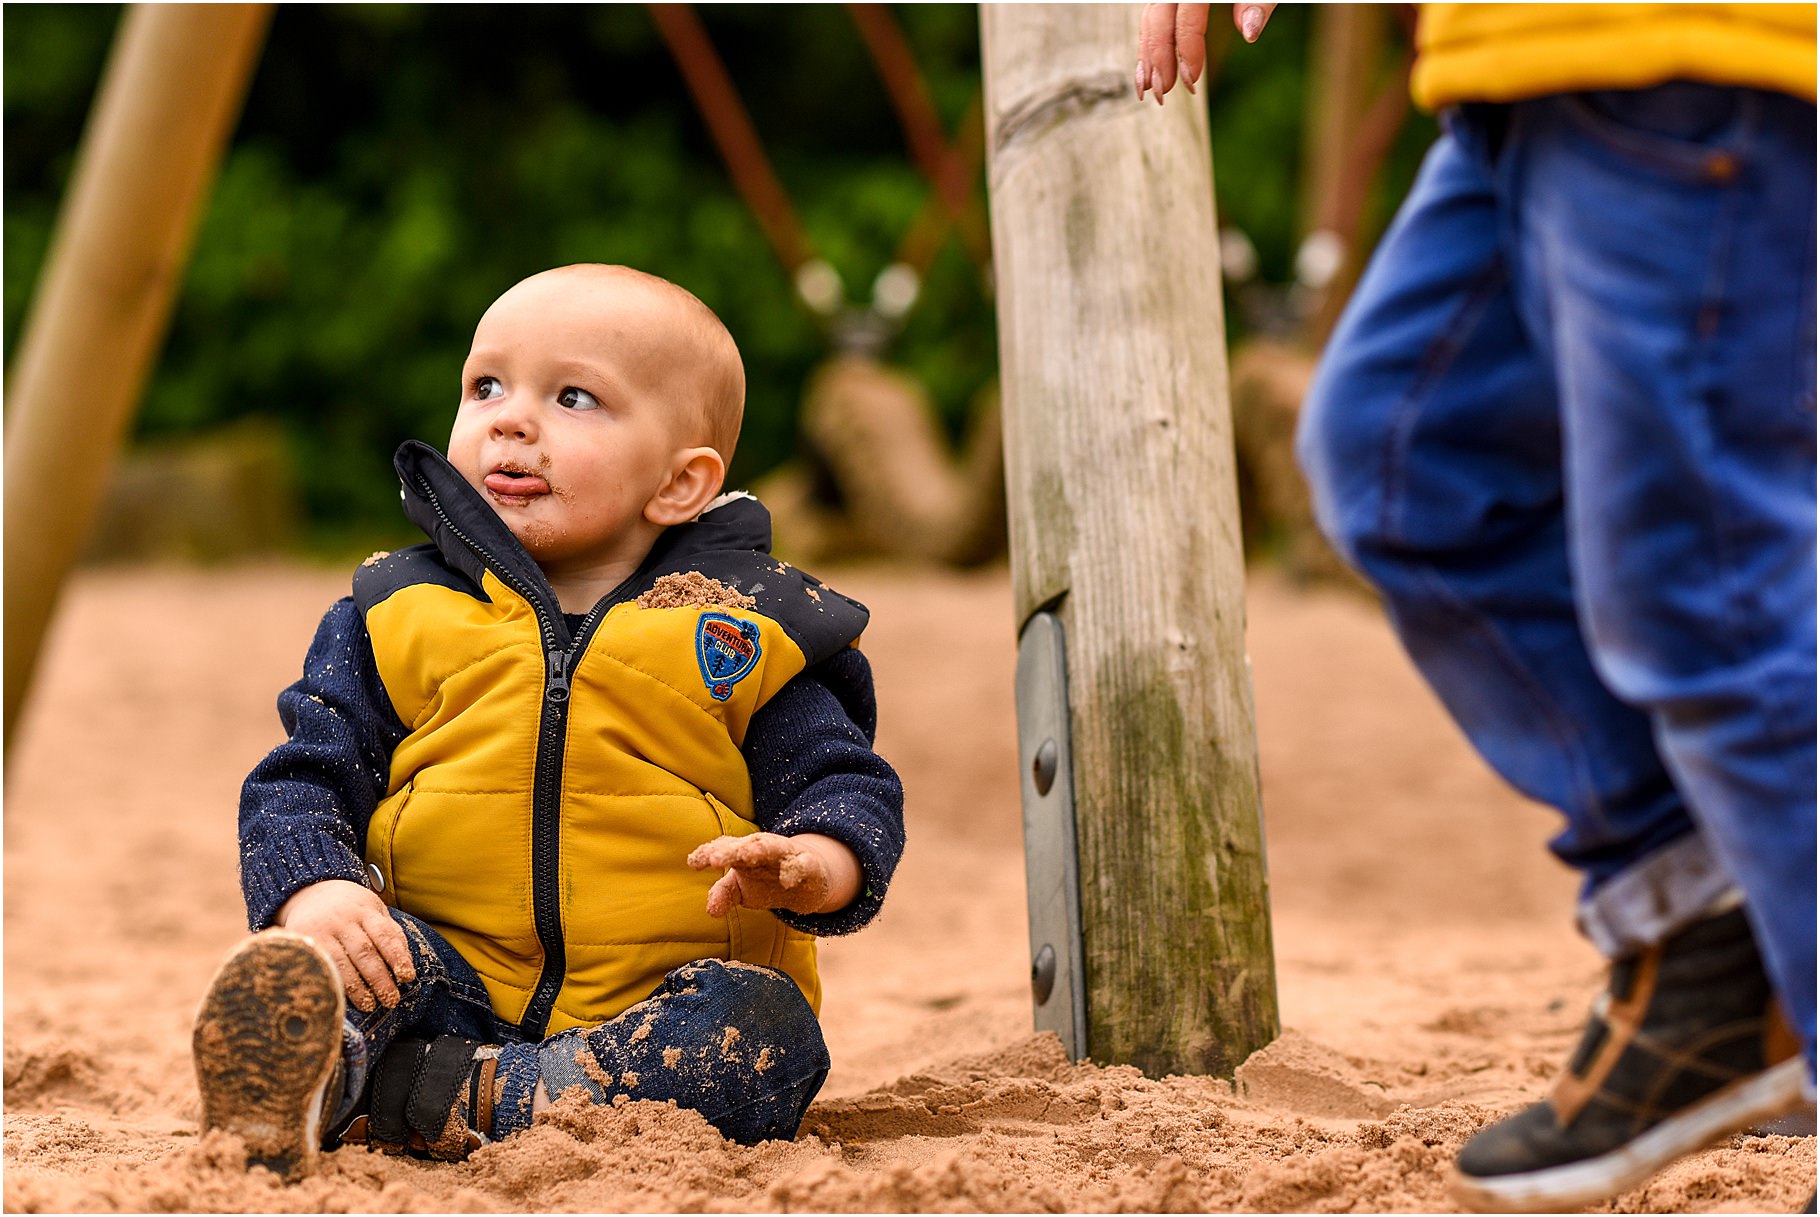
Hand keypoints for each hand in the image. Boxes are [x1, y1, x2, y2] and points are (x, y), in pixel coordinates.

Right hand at [273, 879, 414, 1012]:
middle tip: (391, 1000)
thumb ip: (390, 932)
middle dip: (380, 979)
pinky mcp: (303, 942)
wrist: (309, 892)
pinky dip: (333, 983)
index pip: (385, 935)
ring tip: (370, 1005)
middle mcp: (343, 920)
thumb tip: (405, 961)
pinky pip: (320, 967)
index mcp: (365, 910)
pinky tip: (341, 997)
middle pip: (364, 952)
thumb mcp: (373, 910)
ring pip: (341, 963)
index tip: (407, 977)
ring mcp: (321, 931)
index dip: (397, 957)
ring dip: (357, 988)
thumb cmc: (350, 908)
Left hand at [686, 832, 860, 917]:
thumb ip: (723, 894)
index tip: (694, 863)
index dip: (708, 854)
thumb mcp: (741, 889)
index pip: (722, 849)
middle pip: (744, 846)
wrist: (808, 880)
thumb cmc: (767, 880)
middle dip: (730, 850)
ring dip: (759, 850)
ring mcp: (785, 855)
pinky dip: (795, 869)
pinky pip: (802, 864)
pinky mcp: (808, 865)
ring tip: (746, 856)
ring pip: (772, 848)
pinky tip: (787, 881)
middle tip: (715, 859)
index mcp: (742, 852)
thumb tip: (711, 911)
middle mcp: (762, 849)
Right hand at [1136, 4, 1275, 103]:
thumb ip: (1260, 0)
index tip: (1191, 81)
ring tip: (1146, 87)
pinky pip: (1153, 16)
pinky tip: (1147, 67)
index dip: (1187, 49)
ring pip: (1149, 17)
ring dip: (1146, 54)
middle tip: (1162, 94)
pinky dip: (1149, 42)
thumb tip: (1249, 33)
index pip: (1187, 15)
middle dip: (1158, 58)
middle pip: (1158, 17)